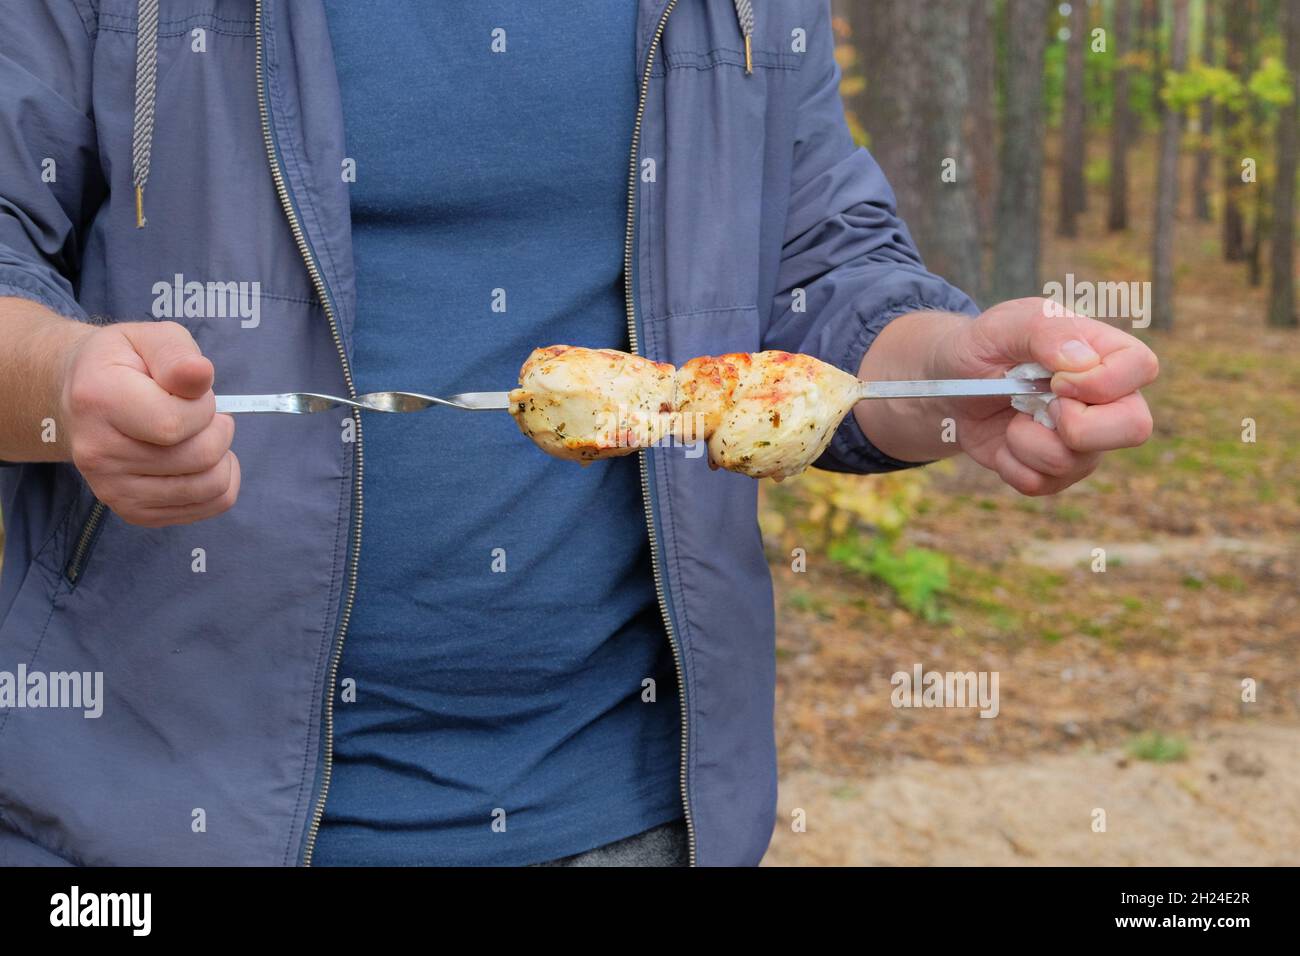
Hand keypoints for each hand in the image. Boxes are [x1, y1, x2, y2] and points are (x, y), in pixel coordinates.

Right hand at [60, 321, 240, 525]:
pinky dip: (221, 482)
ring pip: (210, 486)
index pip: (175, 423)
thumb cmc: (127, 364)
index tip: (193, 393)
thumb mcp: (151, 339)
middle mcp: (97, 453)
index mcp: (98, 401)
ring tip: (200, 434)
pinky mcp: (132, 512)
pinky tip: (201, 459)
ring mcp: (112, 490)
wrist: (84, 397)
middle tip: (199, 413)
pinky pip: (207, 505)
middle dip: (218, 429)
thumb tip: (200, 374)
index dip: (202, 406)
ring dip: (222, 456)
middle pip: (199, 457)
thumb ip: (177, 355)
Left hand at [934, 297, 1157, 495]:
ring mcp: (1084, 441)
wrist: (951, 383)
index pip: (1143, 368)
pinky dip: (1010, 464)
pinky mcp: (1055, 471)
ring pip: (1075, 462)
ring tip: (1011, 414)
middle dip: (1077, 427)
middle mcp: (1105, 401)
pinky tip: (1003, 440)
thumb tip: (1081, 361)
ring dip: (1025, 441)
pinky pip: (1041, 483)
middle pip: (1134, 428)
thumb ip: (1045, 331)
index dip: (1103, 382)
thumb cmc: (985, 346)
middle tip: (1040, 407)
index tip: (1057, 380)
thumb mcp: (1005, 324)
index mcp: (1105, 354)